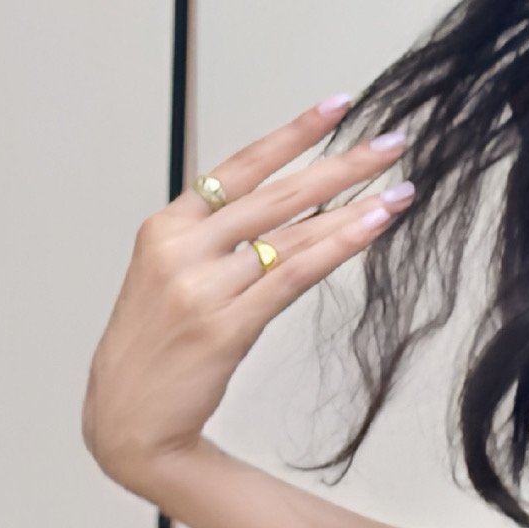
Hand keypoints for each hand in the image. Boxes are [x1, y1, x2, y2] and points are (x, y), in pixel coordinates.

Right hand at [82, 102, 412, 494]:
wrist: (129, 421)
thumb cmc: (157, 354)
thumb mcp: (171, 283)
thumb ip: (213, 246)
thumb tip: (280, 219)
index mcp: (165, 228)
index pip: (238, 167)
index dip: (292, 134)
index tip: (337, 106)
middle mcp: (181, 248)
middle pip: (275, 193)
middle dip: (339, 164)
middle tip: (391, 142)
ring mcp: (200, 286)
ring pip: (289, 234)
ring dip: (351, 207)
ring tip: (400, 189)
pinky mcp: (223, 327)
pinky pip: (290, 276)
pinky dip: (335, 249)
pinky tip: (371, 228)